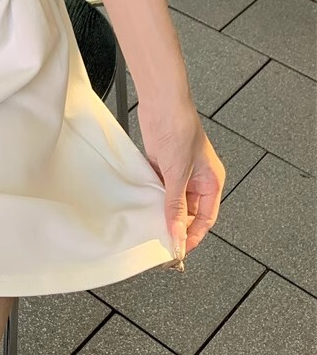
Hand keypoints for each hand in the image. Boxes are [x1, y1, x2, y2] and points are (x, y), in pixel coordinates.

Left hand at [137, 96, 225, 259]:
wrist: (162, 104)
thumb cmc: (180, 129)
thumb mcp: (179, 174)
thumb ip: (176, 206)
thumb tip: (178, 233)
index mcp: (211, 182)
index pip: (206, 219)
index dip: (194, 236)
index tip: (179, 249)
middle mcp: (197, 180)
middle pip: (188, 213)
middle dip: (176, 225)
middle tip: (161, 239)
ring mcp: (179, 173)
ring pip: (171, 202)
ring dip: (162, 212)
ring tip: (150, 225)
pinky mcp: (162, 166)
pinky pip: (159, 190)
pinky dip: (152, 198)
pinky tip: (143, 205)